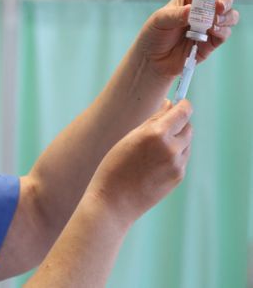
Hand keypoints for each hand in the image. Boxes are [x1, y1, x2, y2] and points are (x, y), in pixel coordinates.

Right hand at [86, 99, 192, 224]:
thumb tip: (170, 105)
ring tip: (151, 150)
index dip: (182, 105)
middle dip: (178, 123)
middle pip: (187, 127)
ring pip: (185, 143)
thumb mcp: (130, 137)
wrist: (114, 201)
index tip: (179, 102)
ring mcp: (177, 164)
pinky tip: (152, 163)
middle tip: (160, 126)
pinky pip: (181, 158)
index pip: (183, 112)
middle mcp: (172, 148)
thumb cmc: (114, 166)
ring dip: (176, 140)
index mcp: (157, 133)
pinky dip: (172, 155)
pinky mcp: (178, 177)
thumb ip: (153, 120)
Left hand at [137, 0, 238, 77]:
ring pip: (229, 15)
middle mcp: (201, 10)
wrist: (151, 61)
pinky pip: (225, 33)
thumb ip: (176, 15)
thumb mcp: (159, 21)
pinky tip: (211, 31)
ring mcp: (208, 26)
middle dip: (224, 0)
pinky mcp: (211, 41)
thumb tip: (192, 10)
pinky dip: (222, 31)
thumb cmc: (153, 36)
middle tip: (218, 7)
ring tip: (213, 22)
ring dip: (226, 16)